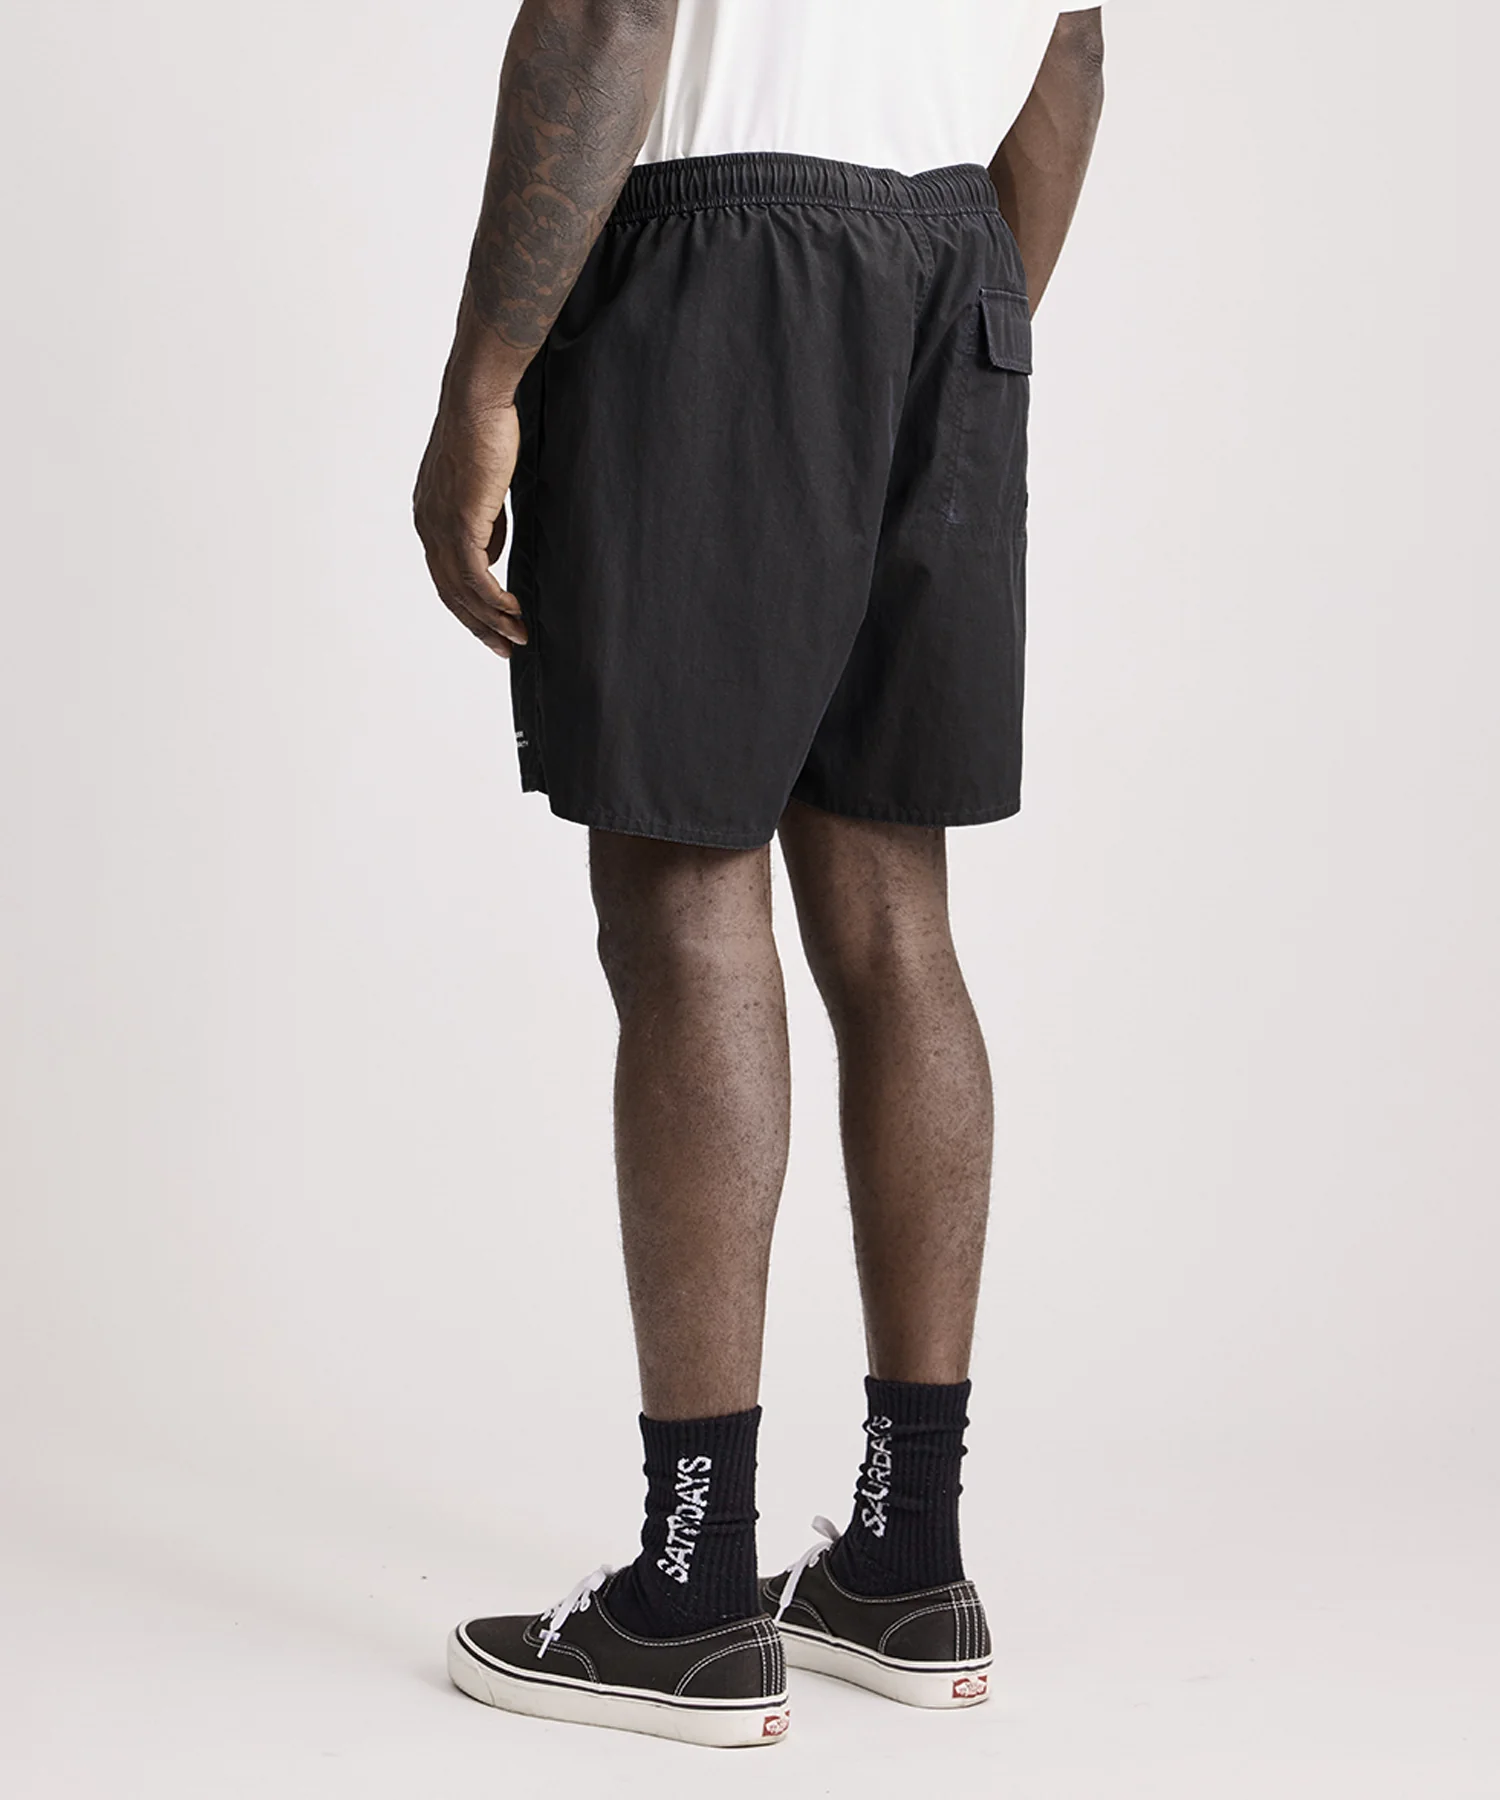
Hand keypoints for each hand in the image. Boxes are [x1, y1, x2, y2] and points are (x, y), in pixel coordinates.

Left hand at [413, 393, 527, 657]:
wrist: (477, 402)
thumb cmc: (486, 433)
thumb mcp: (486, 489)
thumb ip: (487, 524)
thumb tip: (492, 557)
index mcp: (430, 517)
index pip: (447, 575)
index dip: (471, 606)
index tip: (496, 626)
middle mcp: (428, 526)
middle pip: (450, 592)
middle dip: (480, 625)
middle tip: (507, 648)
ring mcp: (440, 526)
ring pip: (462, 590)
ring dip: (492, 619)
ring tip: (518, 637)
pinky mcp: (459, 523)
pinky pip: (474, 576)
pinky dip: (493, 600)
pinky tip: (514, 611)